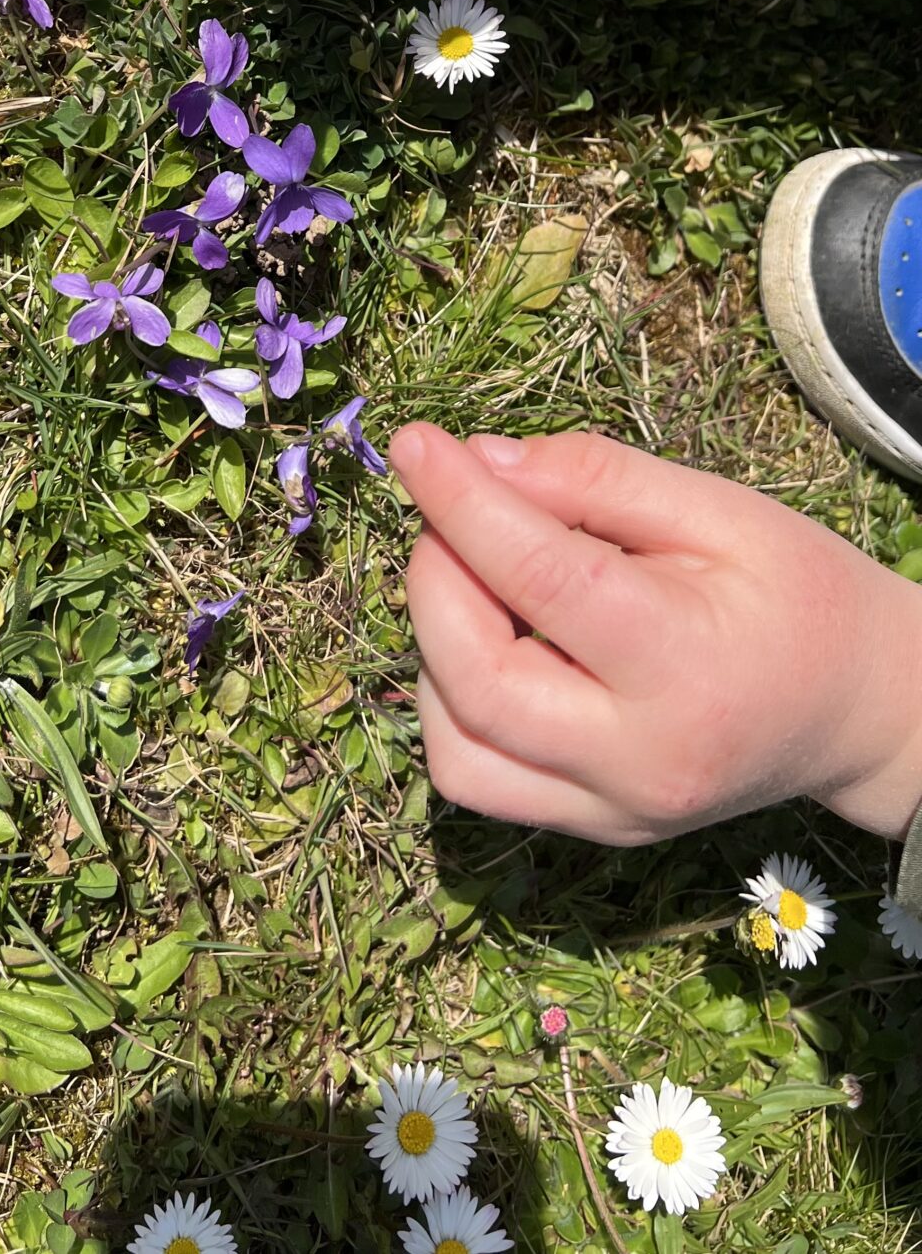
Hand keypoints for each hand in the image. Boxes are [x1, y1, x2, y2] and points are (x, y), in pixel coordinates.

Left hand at [394, 423, 921, 844]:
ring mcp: (615, 811)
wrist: (860, 709)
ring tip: (476, 581)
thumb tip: (477, 460)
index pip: (543, 579)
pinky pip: (480, 778)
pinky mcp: (594, 830)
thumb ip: (597, 478)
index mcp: (689, 666)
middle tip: (448, 514)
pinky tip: (492, 643)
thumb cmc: (798, 594)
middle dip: (433, 581)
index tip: (415, 444)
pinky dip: (455, 704)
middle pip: (477, 681)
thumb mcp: (719, 508)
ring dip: (434, 652)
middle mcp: (643, 760)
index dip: (463, 503)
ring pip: (458, 752)